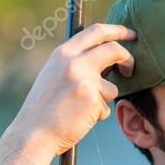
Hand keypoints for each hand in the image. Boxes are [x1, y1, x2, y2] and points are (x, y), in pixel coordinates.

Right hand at [9, 23, 135, 155]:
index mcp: (63, 53)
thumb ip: (75, 63)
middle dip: (128, 58)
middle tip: (131, 68)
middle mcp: (74, 62)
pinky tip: (79, 120)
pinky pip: (106, 108)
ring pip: (112, 87)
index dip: (117, 30)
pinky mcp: (93, 99)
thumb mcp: (54, 75)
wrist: (33, 133)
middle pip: (114, 50)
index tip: (130, 35)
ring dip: (103, 101)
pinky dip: (97, 116)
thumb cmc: (44, 109)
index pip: (96, 32)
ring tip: (81, 110)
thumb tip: (105, 57)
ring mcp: (85, 80)